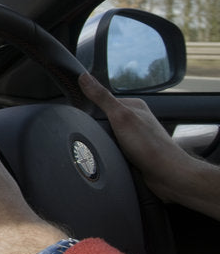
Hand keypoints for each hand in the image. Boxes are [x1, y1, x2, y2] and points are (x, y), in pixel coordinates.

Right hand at [79, 72, 219, 219]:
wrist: (169, 176)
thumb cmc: (150, 147)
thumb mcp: (120, 117)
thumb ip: (101, 97)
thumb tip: (84, 77)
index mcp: (134, 105)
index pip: (102, 102)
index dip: (91, 110)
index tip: (84, 117)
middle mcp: (136, 119)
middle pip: (104, 120)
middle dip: (98, 129)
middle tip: (98, 137)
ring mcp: (136, 136)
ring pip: (108, 136)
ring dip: (104, 143)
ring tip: (106, 149)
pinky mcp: (135, 152)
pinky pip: (114, 149)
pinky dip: (110, 153)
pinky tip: (111, 157)